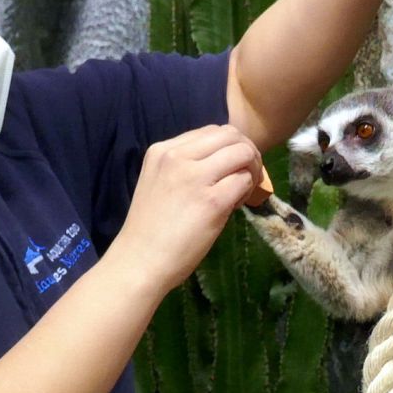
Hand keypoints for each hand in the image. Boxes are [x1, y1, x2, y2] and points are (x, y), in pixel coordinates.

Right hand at [114, 124, 264, 294]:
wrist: (139, 261)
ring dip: (252, 169)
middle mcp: (178, 156)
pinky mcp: (212, 201)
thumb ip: (186, 166)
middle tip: (247, 176)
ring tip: (242, 191)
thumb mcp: (160, 182)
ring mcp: (195, 177)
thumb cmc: (150, 230)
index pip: (211, 131)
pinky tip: (234, 206)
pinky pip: (245, 180)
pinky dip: (248, 190)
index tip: (227, 170)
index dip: (228, 147)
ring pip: (243, 152)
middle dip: (247, 152)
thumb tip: (225, 162)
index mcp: (162, 150)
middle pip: (231, 135)